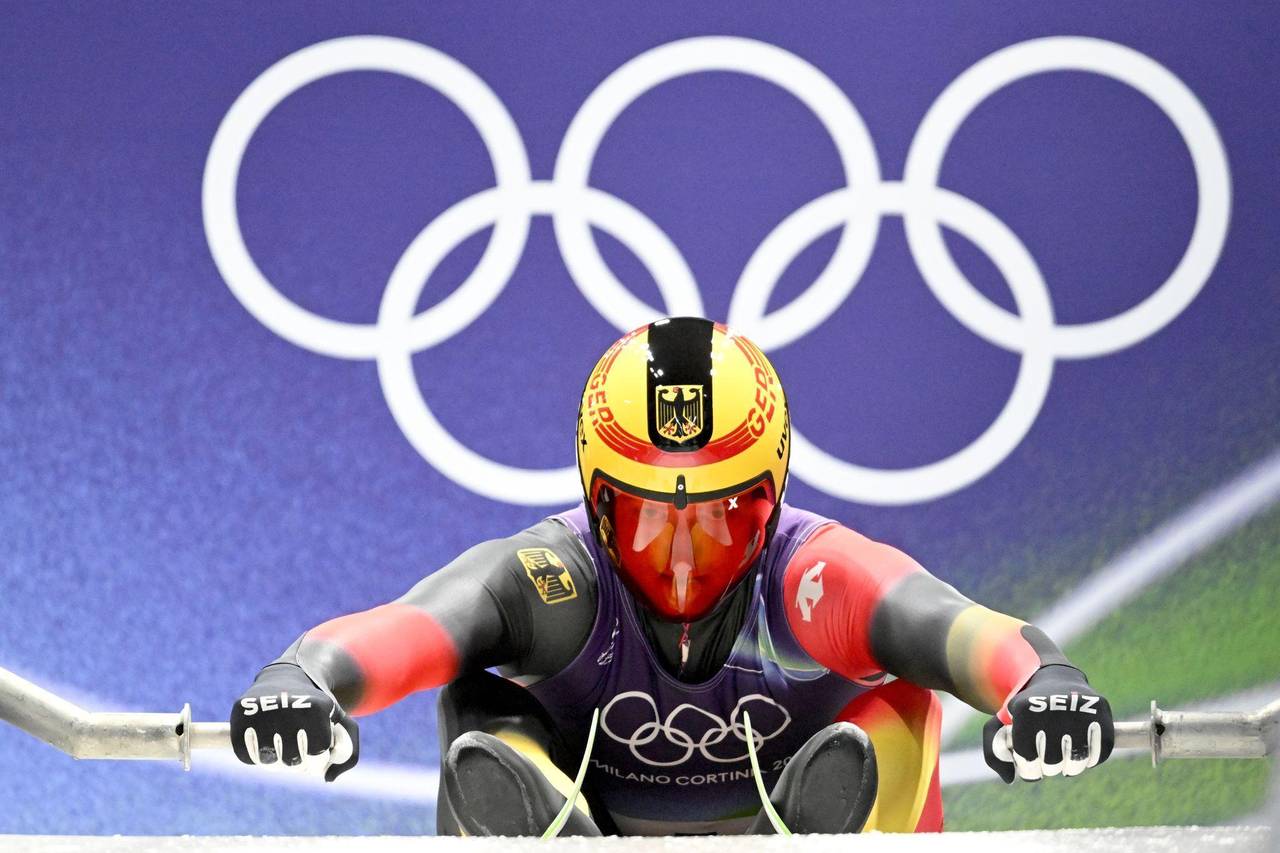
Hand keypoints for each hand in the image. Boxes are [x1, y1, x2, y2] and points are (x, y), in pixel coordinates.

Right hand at [230, 662, 358, 781]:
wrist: (287, 676)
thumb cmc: (316, 706)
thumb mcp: (341, 720)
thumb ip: (349, 752)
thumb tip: (327, 779)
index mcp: (315, 708)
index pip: (317, 755)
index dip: (318, 759)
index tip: (316, 747)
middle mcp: (288, 706)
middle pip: (291, 761)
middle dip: (297, 762)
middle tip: (297, 748)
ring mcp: (262, 707)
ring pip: (267, 760)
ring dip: (275, 762)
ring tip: (281, 747)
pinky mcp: (241, 710)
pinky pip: (245, 753)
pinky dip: (253, 756)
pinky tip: (262, 744)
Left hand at [983, 664, 1113, 782]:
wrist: (1054, 680)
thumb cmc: (1026, 710)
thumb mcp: (1000, 723)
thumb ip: (993, 752)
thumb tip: (1010, 778)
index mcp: (1025, 709)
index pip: (1027, 758)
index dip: (1028, 768)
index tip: (1030, 762)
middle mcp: (1053, 706)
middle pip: (1052, 763)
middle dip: (1048, 767)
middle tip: (1047, 756)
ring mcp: (1079, 708)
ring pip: (1077, 762)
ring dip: (1070, 767)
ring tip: (1064, 755)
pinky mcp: (1101, 710)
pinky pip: (1099, 753)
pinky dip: (1091, 759)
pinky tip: (1082, 749)